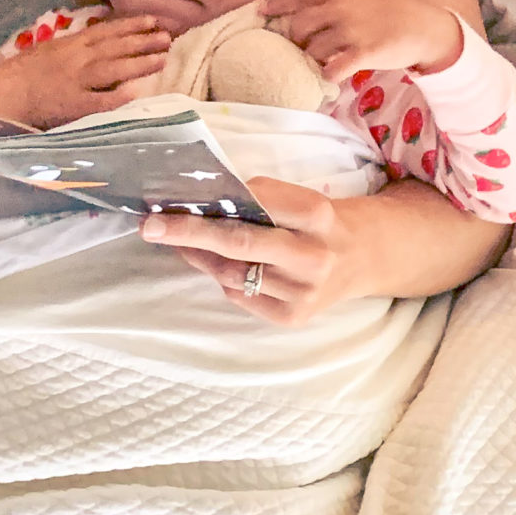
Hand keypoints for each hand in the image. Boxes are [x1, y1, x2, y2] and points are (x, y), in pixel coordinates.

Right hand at [0, 15, 170, 127]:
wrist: (3, 94)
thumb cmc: (23, 73)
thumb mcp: (49, 50)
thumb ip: (74, 46)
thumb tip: (99, 39)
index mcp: (70, 45)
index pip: (106, 31)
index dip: (131, 25)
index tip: (153, 20)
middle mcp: (77, 60)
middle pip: (116, 48)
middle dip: (143, 41)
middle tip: (168, 36)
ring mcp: (77, 83)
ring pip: (114, 70)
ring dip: (140, 63)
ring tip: (162, 58)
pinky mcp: (74, 107)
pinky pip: (102, 101)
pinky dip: (120, 96)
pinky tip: (138, 92)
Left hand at [140, 178, 368, 324]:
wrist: (364, 259)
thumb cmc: (322, 221)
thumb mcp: (302, 199)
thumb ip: (260, 200)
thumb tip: (200, 203)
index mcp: (317, 214)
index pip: (256, 201)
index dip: (216, 199)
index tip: (175, 197)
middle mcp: (313, 256)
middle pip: (239, 243)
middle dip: (189, 233)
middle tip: (151, 226)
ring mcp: (304, 292)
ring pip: (232, 273)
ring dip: (199, 256)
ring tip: (179, 242)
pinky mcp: (293, 317)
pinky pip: (241, 295)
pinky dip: (223, 277)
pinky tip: (217, 264)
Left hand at [264, 0, 464, 81]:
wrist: (424, 27)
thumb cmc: (394, 6)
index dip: (278, 4)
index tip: (262, 10)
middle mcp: (341, 9)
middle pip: (300, 26)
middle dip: (296, 38)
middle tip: (303, 45)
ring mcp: (352, 31)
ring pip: (314, 49)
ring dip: (314, 58)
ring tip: (321, 60)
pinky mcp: (364, 53)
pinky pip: (335, 68)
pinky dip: (328, 74)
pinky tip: (331, 74)